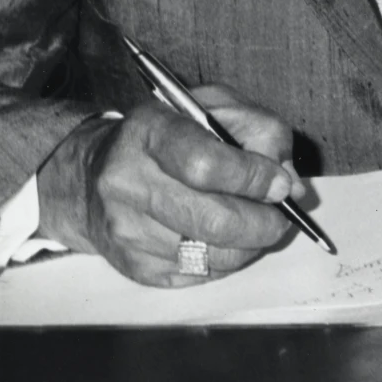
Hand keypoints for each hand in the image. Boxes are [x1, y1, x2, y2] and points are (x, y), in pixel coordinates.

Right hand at [35, 86, 302, 286]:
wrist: (91, 176)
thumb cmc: (169, 136)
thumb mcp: (215, 107)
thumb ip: (261, 132)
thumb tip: (290, 184)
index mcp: (150, 130)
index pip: (206, 164)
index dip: (253, 178)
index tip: (281, 185)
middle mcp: (128, 181)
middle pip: (212, 219)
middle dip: (263, 223)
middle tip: (282, 218)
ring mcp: (125, 229)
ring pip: (210, 254)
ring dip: (250, 245)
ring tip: (259, 227)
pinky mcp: (131, 265)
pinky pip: (197, 274)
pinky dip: (226, 261)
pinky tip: (226, 239)